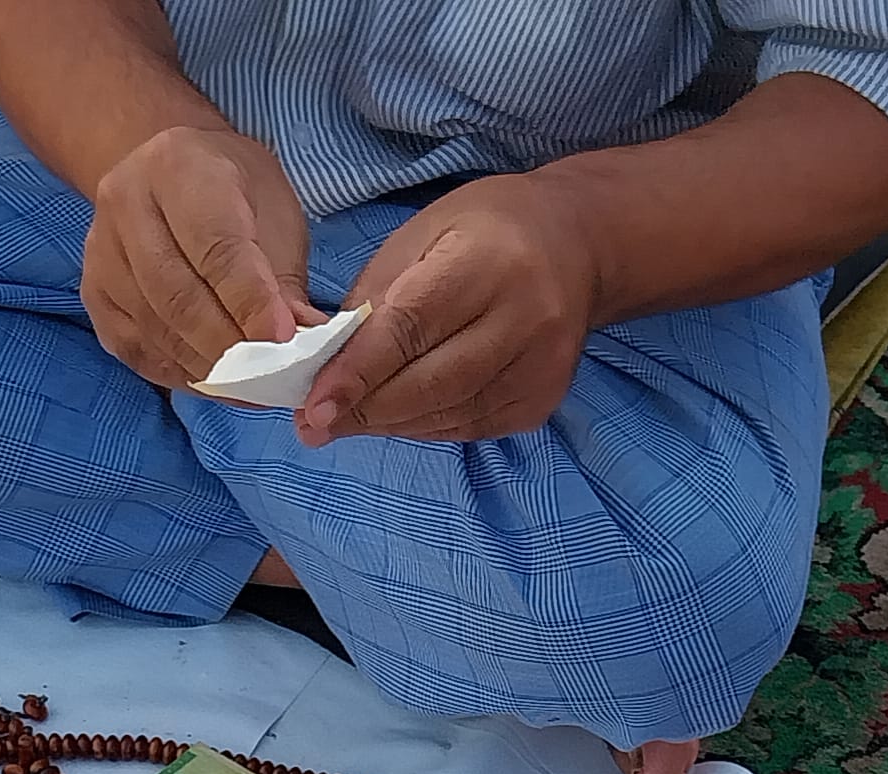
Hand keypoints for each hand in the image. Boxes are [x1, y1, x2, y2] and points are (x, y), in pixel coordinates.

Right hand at [82, 126, 319, 388]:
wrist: (170, 177)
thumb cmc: (235, 195)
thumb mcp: (275, 216)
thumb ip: (285, 283)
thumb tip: (306, 351)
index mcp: (178, 166)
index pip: (215, 247)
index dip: (251, 302)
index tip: (285, 342)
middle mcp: (126, 202)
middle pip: (178, 297)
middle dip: (232, 348)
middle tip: (274, 378)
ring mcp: (100, 251)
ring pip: (157, 330)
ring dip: (211, 371)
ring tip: (255, 388)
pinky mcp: (95, 295)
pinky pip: (140, 351)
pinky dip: (184, 376)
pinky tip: (220, 384)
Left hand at [298, 173, 599, 444]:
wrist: (575, 246)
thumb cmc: (485, 233)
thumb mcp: (421, 236)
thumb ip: (374, 300)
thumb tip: (325, 369)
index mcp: (487, 262)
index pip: (411, 329)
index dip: (358, 373)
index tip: (313, 406)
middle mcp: (524, 317)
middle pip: (429, 384)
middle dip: (365, 410)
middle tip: (313, 425)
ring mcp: (540, 366)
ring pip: (447, 414)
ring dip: (389, 423)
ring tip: (347, 421)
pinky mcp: (542, 400)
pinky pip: (468, 426)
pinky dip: (423, 426)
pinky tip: (397, 416)